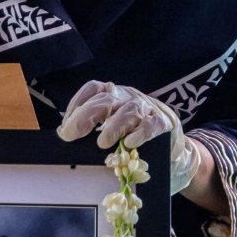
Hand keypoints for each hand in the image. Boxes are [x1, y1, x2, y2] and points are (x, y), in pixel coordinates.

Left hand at [58, 80, 200, 194]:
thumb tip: (65, 136)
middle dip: (85, 116)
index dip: (77, 103)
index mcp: (114, 95)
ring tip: (102, 142)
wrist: (171, 147)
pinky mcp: (164, 123)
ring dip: (113, 126)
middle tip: (71, 135)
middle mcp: (129, 97)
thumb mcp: (112, 127)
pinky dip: (140, 133)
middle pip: (106, 98)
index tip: (65, 126)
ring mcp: (148, 108)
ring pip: (129, 109)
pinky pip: (152, 125)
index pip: (93, 89)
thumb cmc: (134, 137)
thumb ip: (93, 128)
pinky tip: (130, 143)